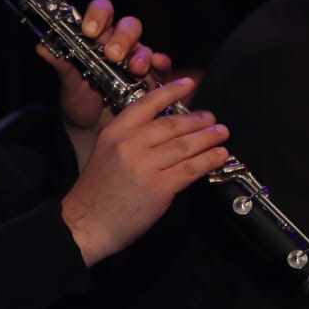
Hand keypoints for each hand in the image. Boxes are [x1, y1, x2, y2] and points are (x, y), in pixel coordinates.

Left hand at [36, 0, 170, 133]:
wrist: (92, 130)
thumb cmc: (80, 101)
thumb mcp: (69, 84)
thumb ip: (60, 64)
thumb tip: (42, 47)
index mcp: (96, 38)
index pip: (101, 12)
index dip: (97, 15)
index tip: (90, 30)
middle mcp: (118, 44)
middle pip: (127, 26)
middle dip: (122, 37)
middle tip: (113, 54)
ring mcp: (136, 59)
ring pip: (144, 45)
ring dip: (141, 54)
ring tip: (135, 68)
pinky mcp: (151, 77)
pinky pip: (160, 65)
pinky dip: (161, 63)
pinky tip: (157, 66)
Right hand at [59, 77, 230, 265]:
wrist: (87, 223)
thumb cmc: (97, 191)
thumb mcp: (106, 153)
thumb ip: (130, 138)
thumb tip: (165, 128)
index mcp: (115, 132)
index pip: (147, 104)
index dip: (171, 91)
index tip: (189, 84)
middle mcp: (130, 145)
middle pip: (171, 125)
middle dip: (197, 120)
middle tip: (211, 118)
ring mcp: (145, 166)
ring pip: (184, 146)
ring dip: (208, 138)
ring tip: (221, 133)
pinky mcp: (159, 187)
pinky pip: (190, 169)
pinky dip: (208, 161)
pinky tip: (219, 156)